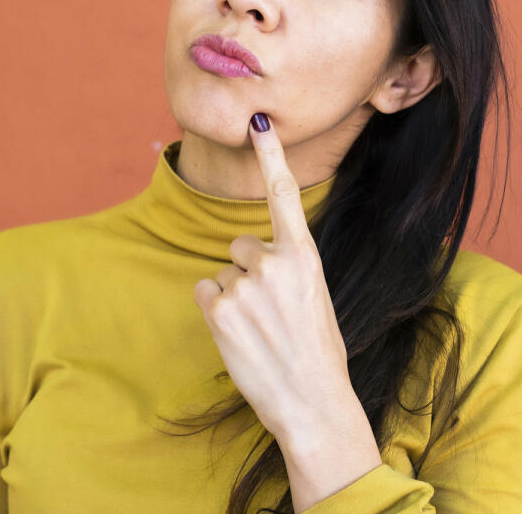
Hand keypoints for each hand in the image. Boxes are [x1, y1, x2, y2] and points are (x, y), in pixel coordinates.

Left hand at [192, 112, 354, 443]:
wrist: (312, 401)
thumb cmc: (317, 352)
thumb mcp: (315, 297)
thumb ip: (289, 268)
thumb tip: (256, 258)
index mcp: (305, 255)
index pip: (283, 193)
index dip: (271, 153)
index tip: (259, 120)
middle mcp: (273, 261)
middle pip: (240, 247)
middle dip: (247, 273)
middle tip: (270, 312)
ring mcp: (244, 285)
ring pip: (222, 274)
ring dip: (232, 298)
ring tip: (258, 330)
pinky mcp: (218, 309)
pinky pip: (204, 293)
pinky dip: (214, 312)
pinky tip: (238, 335)